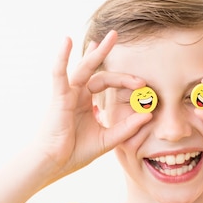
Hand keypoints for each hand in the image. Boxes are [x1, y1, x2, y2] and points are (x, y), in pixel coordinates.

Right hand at [33, 31, 151, 183]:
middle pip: (97, 71)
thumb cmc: (74, 153)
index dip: (123, 80)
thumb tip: (149, 115)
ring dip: (96, 53)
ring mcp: (67, 94)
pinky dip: (62, 57)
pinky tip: (66, 41)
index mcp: (86, 102)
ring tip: (108, 37)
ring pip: (84, 68)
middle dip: (108, 55)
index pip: (106, 82)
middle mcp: (77, 94)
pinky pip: (59, 73)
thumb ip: (127, 128)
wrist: (53, 164)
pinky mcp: (58, 97)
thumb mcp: (107, 139)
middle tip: (119, 38)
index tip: (142, 84)